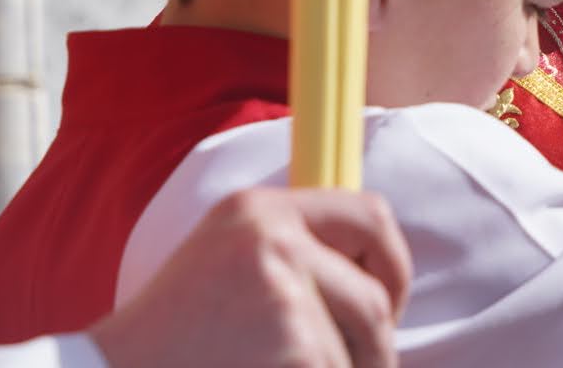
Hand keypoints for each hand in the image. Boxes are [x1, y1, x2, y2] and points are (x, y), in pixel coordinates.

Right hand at [90, 187, 411, 367]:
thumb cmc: (170, 338)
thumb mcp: (224, 262)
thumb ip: (293, 250)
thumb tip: (378, 270)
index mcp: (260, 209)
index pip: (370, 215)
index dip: (393, 262)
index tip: (389, 301)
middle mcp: (276, 237)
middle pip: (376, 294)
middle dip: (379, 341)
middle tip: (367, 363)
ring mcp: (285, 290)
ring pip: (362, 346)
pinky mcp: (296, 341)